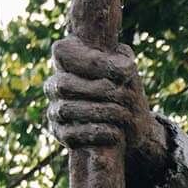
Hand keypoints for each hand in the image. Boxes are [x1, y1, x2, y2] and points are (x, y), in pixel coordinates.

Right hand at [46, 38, 170, 186]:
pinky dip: (97, 133)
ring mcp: (55, 112)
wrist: (133, 129)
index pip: (63, 52)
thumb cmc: (126, 94)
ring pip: (65, 109)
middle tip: (123, 95)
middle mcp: (55, 87)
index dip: (90, 61)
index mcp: (67, 64)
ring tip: (124, 114)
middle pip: (64, 84)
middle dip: (98, 90)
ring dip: (101, 111)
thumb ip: (123, 64)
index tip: (120, 70)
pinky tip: (116, 132)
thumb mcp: (128, 75)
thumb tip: (123, 68)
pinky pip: (71, 134)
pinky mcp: (62, 136)